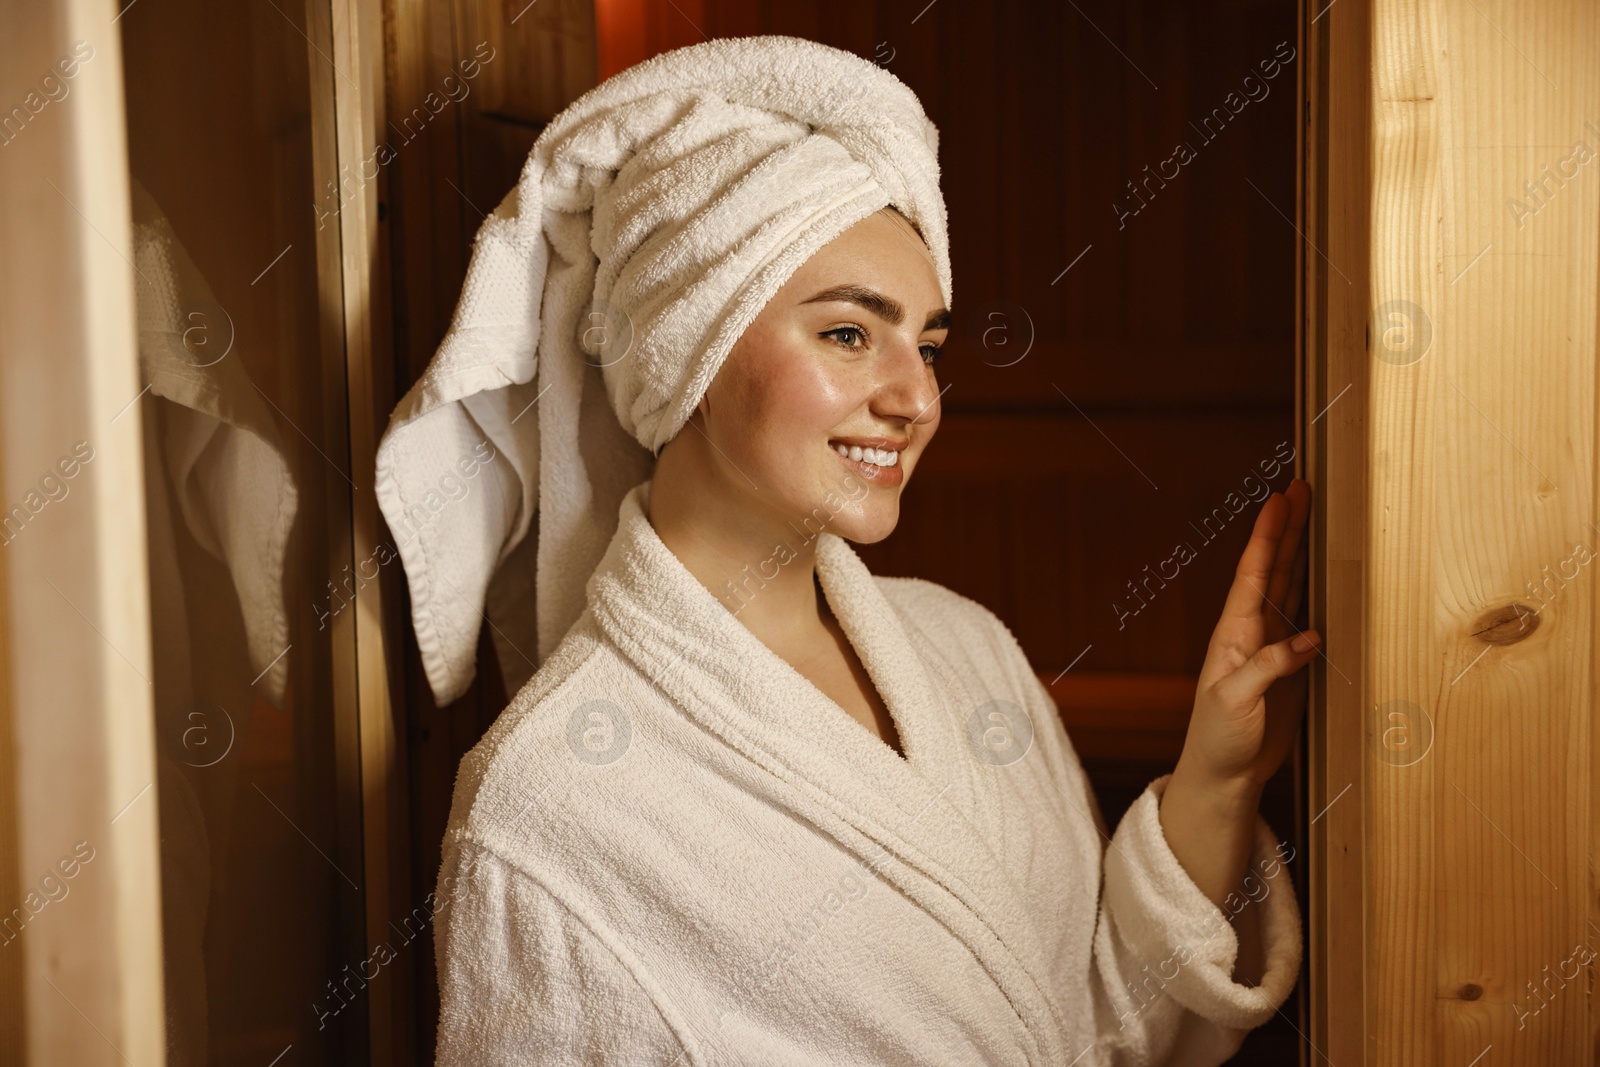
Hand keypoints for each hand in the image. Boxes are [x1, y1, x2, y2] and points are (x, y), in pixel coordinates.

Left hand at [1176, 478, 1316, 796]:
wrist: (1223, 774)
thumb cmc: (1218, 739)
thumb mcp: (1236, 702)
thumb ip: (1269, 668)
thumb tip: (1310, 638)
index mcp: (1233, 634)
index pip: (1253, 574)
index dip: (1267, 536)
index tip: (1279, 499)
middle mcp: (1251, 632)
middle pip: (1274, 569)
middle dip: (1287, 528)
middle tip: (1302, 487)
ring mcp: (1271, 647)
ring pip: (1289, 587)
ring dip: (1300, 551)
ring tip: (1312, 515)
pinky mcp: (1288, 667)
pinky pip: (1306, 619)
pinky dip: (1316, 592)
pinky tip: (1325, 573)